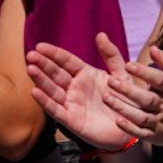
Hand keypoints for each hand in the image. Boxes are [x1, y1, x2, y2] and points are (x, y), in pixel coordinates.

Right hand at [27, 34, 134, 151]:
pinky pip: (56, 110)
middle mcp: (75, 87)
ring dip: (41, 80)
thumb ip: (111, 55)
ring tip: (30, 69)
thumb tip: (100, 34)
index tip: (40, 46)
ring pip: (52, 90)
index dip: (53, 53)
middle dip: (43, 64)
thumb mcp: (122, 74)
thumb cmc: (127, 100)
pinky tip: (35, 92)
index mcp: (85, 74)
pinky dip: (45, 102)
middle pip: (56, 73)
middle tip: (30, 55)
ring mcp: (71, 103)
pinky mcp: (71, 120)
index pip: (66, 61)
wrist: (132, 127)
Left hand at [105, 46, 162, 148]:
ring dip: (123, 108)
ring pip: (141, 117)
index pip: (158, 79)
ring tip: (106, 97)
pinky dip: (129, 128)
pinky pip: (141, 133)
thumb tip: (153, 48)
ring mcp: (160, 122)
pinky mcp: (154, 136)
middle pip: (147, 99)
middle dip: (128, 90)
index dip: (143, 72)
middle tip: (110, 81)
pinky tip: (116, 120)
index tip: (127, 64)